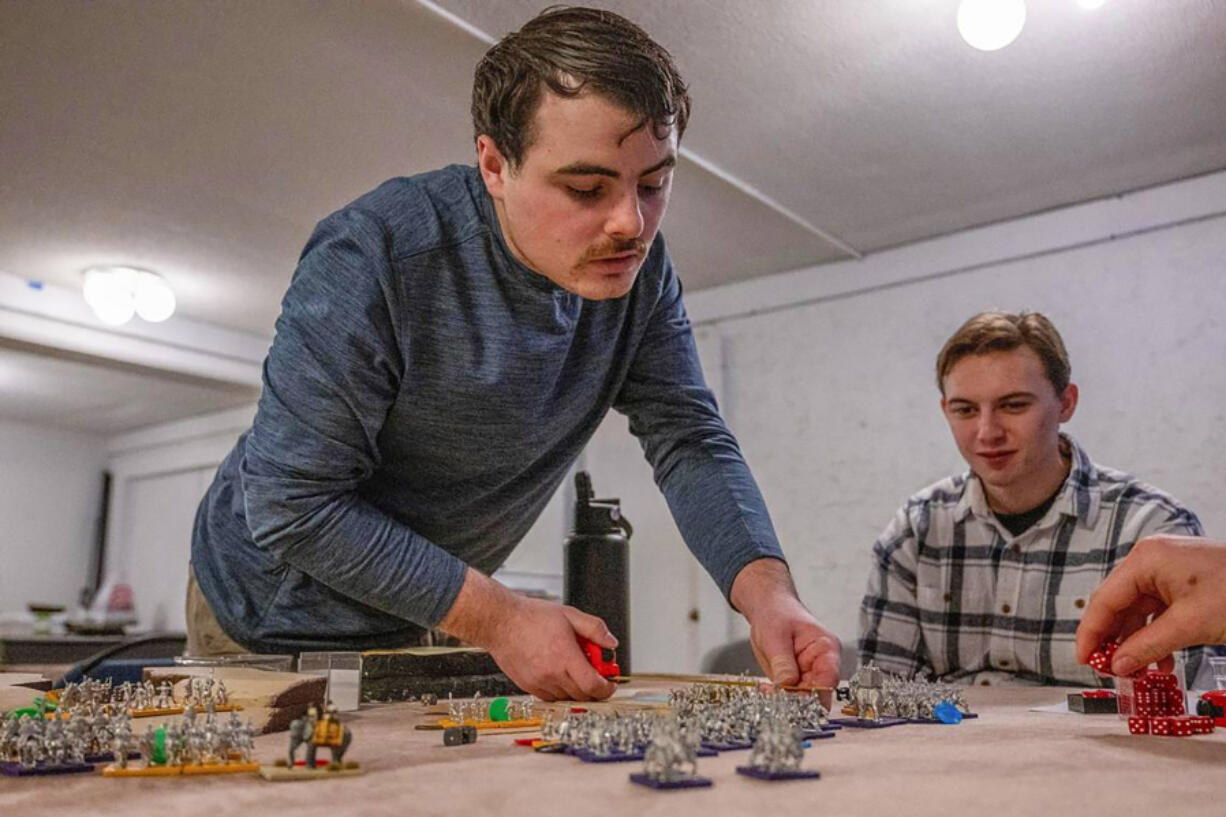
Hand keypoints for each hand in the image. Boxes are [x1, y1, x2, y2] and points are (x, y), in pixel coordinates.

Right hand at [439, 568, 616, 700]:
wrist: (500, 622)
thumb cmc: (531, 616)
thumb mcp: (569, 615)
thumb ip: (595, 629)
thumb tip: (611, 643)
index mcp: (565, 656)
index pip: (593, 686)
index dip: (606, 688)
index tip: (609, 683)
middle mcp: (552, 674)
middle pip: (582, 695)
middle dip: (594, 688)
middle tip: (596, 673)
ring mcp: (539, 683)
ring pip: (567, 698)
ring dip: (576, 689)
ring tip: (574, 668)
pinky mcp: (528, 686)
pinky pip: (551, 697)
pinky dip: (560, 690)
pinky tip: (559, 672)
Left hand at [731, 558, 841, 688]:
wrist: (768, 608)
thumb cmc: (777, 613)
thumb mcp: (775, 635)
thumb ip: (783, 661)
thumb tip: (787, 685)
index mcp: (827, 649)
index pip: (829, 679)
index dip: (814, 694)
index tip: (795, 700)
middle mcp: (822, 665)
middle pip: (817, 694)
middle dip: (796, 700)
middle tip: (775, 698)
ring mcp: (809, 674)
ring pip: (803, 699)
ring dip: (785, 701)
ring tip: (767, 692)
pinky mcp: (795, 680)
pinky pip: (790, 696)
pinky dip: (779, 697)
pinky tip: (766, 690)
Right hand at [1075, 535, 1225, 676]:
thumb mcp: (1190, 626)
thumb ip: (1147, 646)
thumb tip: (1117, 666)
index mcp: (1146, 559)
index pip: (1105, 599)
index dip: (1091, 633)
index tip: (1085, 662)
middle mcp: (1152, 559)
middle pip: (1119, 604)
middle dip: (1114, 640)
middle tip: (1109, 672)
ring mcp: (1168, 569)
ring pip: (1139, 610)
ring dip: (1136, 642)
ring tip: (1136, 673)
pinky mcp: (1184, 582)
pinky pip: (1159, 610)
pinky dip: (1156, 635)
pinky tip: (1160, 661)